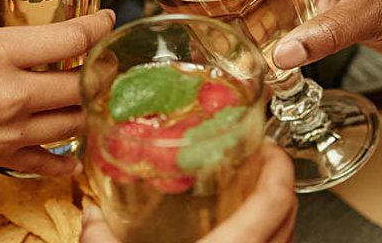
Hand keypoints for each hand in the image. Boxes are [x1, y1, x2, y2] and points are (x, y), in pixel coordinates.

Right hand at [0, 10, 115, 200]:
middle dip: (100, 70)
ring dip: (86, 109)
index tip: (107, 18)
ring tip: (92, 96)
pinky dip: (63, 158)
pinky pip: (45, 160)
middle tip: (107, 58)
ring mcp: (8, 131)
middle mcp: (13, 95)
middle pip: (80, 85)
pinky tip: (72, 155)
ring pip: (72, 123)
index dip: (95, 26)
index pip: (67, 39)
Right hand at [80, 142, 296, 242]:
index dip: (280, 167)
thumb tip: (92, 215)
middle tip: (261, 164)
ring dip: (274, 219)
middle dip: (280, 186)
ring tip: (252, 200)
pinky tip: (235, 242)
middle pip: (289, 220)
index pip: (276, 200)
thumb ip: (102, 237)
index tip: (271, 147)